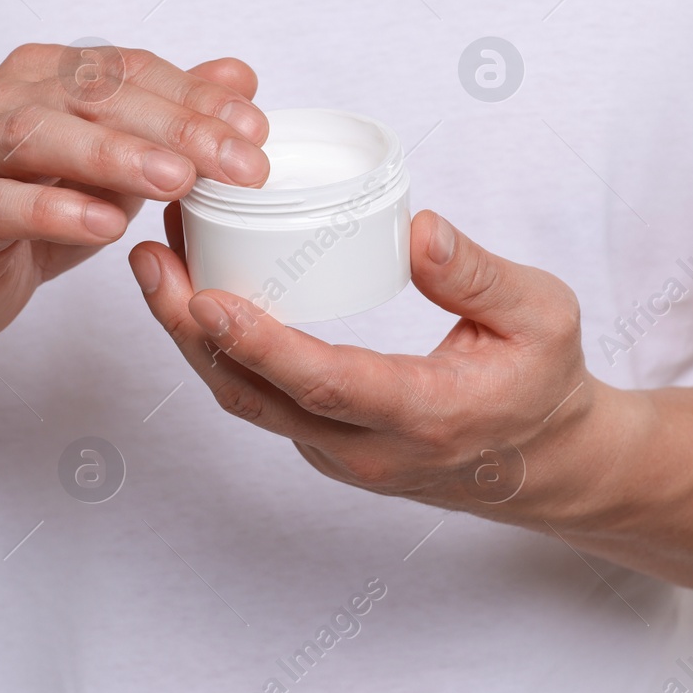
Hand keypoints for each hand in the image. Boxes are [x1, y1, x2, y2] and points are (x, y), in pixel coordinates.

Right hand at [0, 43, 270, 343]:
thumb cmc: (29, 209)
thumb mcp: (113, 164)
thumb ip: (170, 118)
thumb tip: (241, 75)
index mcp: (42, 75)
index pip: (126, 70)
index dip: (195, 95)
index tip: (256, 130)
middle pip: (91, 95)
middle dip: (174, 126)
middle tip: (238, 163)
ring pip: (37, 135)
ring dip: (113, 156)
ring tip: (178, 182)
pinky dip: (55, 211)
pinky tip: (106, 225)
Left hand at [129, 207, 638, 525]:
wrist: (544, 463)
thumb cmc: (543, 380)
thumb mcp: (542, 316)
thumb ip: (479, 275)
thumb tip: (417, 229)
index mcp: (425, 416)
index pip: (326, 384)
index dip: (260, 343)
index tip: (205, 297)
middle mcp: (368, 451)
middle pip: (257, 396)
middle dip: (190, 330)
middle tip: (149, 259)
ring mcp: (338, 456)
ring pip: (246, 401)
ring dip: (191, 337)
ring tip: (156, 263)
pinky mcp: (322, 444)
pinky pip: (257, 399)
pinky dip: (218, 348)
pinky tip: (196, 290)